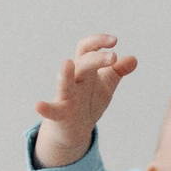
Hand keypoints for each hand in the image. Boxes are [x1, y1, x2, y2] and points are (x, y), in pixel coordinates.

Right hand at [32, 34, 138, 167]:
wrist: (74, 130)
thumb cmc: (89, 102)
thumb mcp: (106, 86)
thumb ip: (118, 71)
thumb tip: (133, 59)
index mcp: (84, 70)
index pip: (88, 49)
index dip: (99, 42)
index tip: (114, 41)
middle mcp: (73, 79)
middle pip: (81, 63)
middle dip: (96, 59)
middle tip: (113, 57)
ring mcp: (65, 96)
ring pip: (64, 83)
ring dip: (66, 75)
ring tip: (67, 63)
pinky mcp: (59, 114)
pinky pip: (51, 110)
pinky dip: (45, 108)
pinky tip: (38, 105)